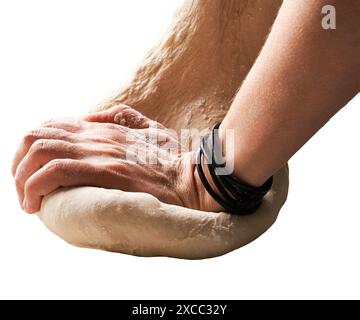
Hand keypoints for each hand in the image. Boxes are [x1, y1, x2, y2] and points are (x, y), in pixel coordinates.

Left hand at [12, 105, 220, 212]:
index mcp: (103, 128)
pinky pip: (55, 172)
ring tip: (27, 200)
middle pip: (36, 137)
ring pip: (39, 152)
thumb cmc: (173, 159)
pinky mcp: (105, 172)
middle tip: (24, 189)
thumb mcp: (149, 127)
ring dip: (22, 178)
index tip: (34, 173)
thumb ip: (120, 116)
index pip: (50, 127)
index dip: (32, 149)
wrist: (193, 177)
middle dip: (19, 164)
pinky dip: (35, 186)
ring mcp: (99, 152)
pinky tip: (35, 203)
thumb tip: (89, 117)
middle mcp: (96, 136)